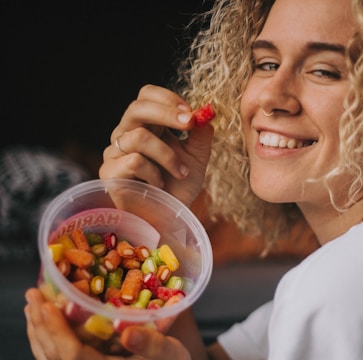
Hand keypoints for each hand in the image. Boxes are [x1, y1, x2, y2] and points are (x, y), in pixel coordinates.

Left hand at [24, 288, 191, 359]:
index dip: (56, 330)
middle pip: (53, 355)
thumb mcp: (170, 353)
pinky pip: (57, 358)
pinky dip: (47, 341)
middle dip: (40, 325)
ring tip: (34, 306)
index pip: (71, 354)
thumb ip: (151, 344)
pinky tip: (46, 325)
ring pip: (51, 357)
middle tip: (33, 296)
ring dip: (39, 332)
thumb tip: (128, 332)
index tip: (47, 304)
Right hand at [99, 84, 213, 206]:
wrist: (169, 217)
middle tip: (189, 124)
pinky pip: (134, 161)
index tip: (191, 113)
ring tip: (180, 172)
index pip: (147, 95)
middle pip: (137, 107)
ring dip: (168, 156)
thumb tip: (205, 115)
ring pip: (139, 137)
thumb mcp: (197, 158)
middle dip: (166, 113)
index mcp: (147, 124)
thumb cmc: (179, 186)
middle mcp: (127, 133)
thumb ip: (201, 135)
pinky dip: (155, 174)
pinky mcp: (109, 173)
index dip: (168, 98)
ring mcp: (115, 152)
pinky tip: (160, 185)